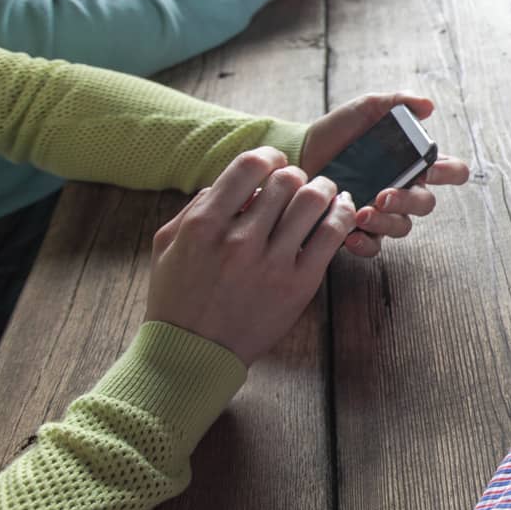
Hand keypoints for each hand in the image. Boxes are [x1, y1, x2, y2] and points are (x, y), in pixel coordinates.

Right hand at [144, 148, 357, 364]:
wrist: (192, 353)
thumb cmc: (178, 297)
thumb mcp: (168, 244)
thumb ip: (196, 207)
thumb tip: (230, 181)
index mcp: (204, 225)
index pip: (249, 166)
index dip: (269, 156)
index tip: (275, 163)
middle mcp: (239, 240)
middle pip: (286, 181)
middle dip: (296, 175)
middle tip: (299, 183)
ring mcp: (272, 263)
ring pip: (313, 201)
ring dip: (324, 188)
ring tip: (324, 191)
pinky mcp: (299, 284)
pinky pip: (332, 234)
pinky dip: (343, 213)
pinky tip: (341, 209)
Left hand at [299, 93, 471, 257]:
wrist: (300, 151)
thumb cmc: (339, 130)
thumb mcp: (367, 108)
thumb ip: (397, 102)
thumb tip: (428, 106)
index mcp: (414, 162)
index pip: (451, 171)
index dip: (451, 173)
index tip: (431, 169)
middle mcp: (404, 190)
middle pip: (426, 204)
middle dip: (408, 201)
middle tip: (383, 195)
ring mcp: (383, 211)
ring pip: (402, 226)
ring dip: (386, 222)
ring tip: (361, 213)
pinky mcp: (360, 229)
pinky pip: (374, 246)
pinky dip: (365, 243)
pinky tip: (351, 236)